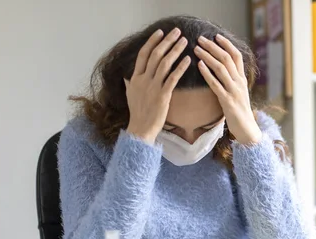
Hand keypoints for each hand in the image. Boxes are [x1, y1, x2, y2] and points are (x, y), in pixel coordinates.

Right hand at [124, 28, 190, 143]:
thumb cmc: (137, 114)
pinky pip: (173, 78)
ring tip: (184, 42)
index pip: (143, 55)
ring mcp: (153, 87)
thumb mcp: (130, 96)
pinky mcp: (163, 96)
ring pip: (164, 64)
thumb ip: (129, 84)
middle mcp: (143, 80)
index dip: (152, 42)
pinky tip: (188, 60)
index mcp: (135, 78)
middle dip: (167, 41)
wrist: (140, 129)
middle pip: (155, 55)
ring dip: (175, 51)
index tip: (160, 32)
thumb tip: (127, 77)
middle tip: (177, 32)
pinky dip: (180, 67)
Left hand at [195, 34, 261, 144]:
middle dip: (213, 47)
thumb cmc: (240, 112)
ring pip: (221, 68)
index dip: (227, 44)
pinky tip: (199, 65)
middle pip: (227, 58)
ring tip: (196, 48)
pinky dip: (207, 73)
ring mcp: (234, 91)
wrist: (247, 129)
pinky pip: (216, 84)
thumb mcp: (238, 93)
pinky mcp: (228, 101)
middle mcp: (240, 82)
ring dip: (208, 56)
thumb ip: (232, 80)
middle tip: (200, 38)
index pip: (236, 56)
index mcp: (242, 79)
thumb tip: (222, 69)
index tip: (216, 35)